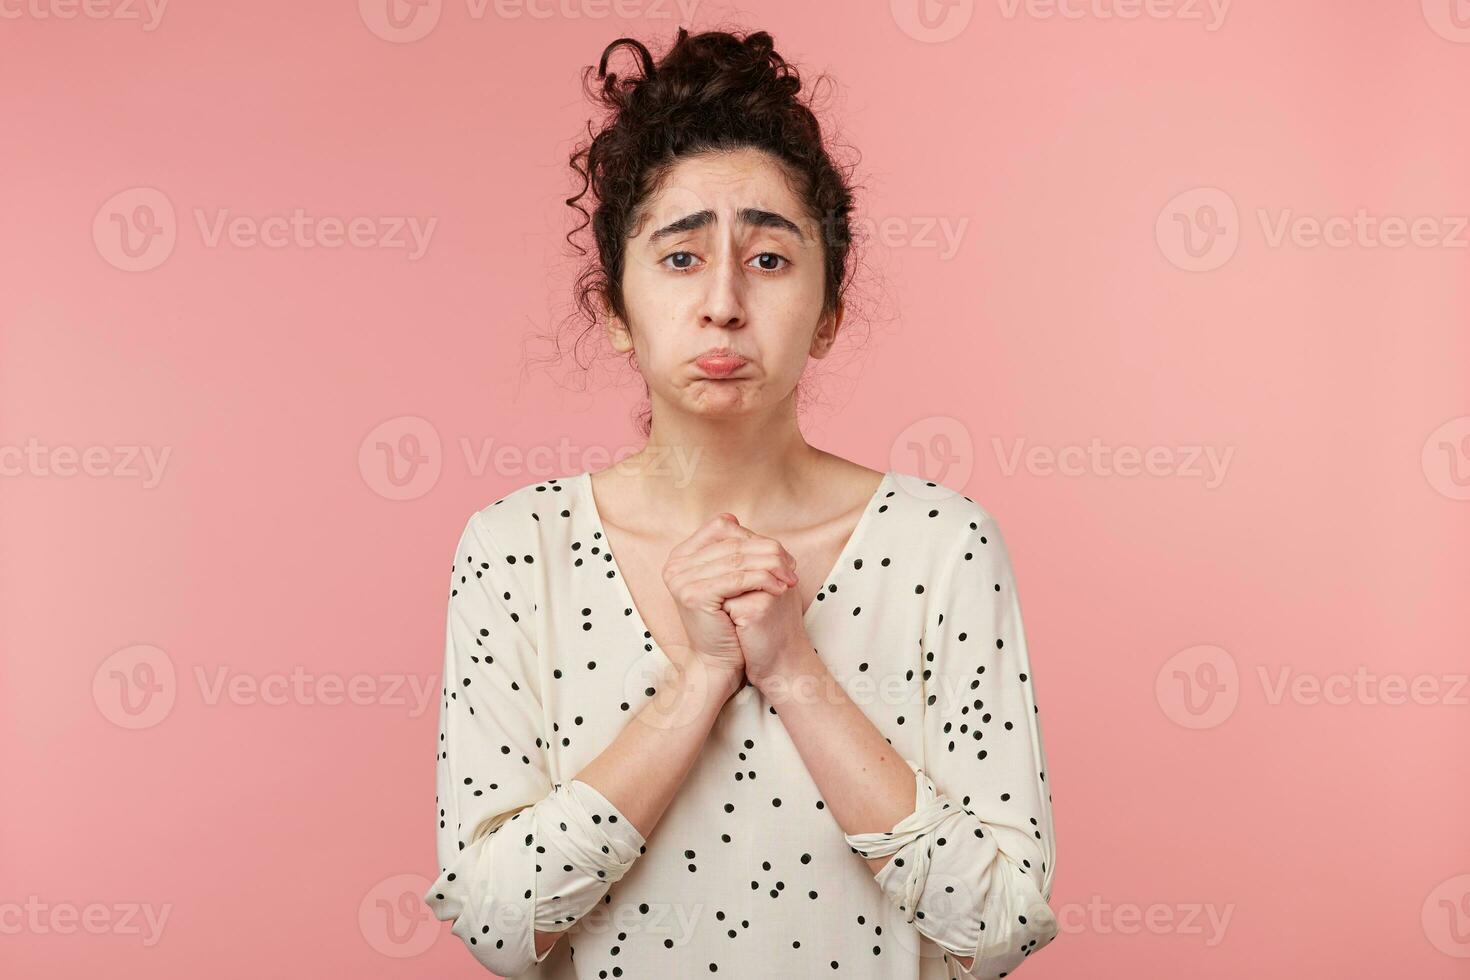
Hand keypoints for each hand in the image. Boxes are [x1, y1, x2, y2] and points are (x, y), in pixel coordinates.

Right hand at [662, 513, 794, 690]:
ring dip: (771, 565)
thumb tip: (749, 525)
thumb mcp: (728, 581)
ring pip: (738, 559)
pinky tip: (780, 588)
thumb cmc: (728, 622)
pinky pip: (738, 578)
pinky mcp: (693, 594)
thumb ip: (733, 552)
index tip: (780, 553)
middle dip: (768, 551)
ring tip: (791, 577)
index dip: (753, 536)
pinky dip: (764, 580)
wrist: (717, 662)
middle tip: (792, 565)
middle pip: (732, 542)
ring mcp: (681, 578)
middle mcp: (675, 564)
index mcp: (681, 555)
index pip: (721, 527)